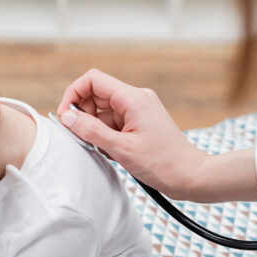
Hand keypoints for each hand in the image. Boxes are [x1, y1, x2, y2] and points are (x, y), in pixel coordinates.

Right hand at [57, 69, 207, 199]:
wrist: (190, 177)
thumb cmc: (162, 164)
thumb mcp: (121, 149)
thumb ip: (91, 131)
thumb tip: (67, 117)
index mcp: (133, 98)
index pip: (93, 80)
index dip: (74, 95)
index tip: (66, 117)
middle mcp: (136, 99)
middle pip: (96, 95)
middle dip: (84, 115)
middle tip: (82, 138)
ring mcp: (139, 110)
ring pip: (104, 112)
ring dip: (96, 129)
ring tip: (105, 150)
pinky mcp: (141, 123)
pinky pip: (114, 123)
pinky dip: (107, 136)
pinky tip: (114, 153)